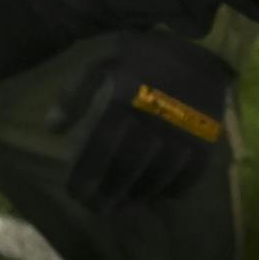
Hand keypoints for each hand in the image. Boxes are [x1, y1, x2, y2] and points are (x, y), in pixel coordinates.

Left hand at [51, 33, 231, 210]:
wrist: (202, 49)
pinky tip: (156, 197)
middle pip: (125, 169)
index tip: (75, 194)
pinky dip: (171, 190)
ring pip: (155, 176)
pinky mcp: (207, 142)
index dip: (85, 175)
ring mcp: (182, 134)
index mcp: (123, 101)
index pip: (99, 149)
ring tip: (121, 208)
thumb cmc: (144, 54)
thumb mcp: (102, 57)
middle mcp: (153, 122)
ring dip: (136, 196)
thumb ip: (74, 91)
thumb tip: (52, 128)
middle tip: (95, 210)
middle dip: (107, 194)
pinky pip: (188, 176)